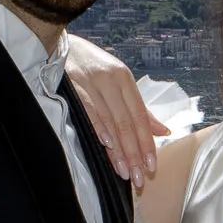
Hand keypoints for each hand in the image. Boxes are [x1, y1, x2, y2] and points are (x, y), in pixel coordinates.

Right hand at [66, 35, 167, 186]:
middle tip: (139, 177)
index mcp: (125, 79)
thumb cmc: (92, 67)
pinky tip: (105, 144)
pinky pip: (89, 111)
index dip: (147, 142)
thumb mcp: (118, 82)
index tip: (152, 165)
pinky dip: (98, 128)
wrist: (60, 45)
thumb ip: (138, 108)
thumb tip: (162, 131)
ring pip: (110, 121)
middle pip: (127, 122)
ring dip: (117, 149)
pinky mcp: (73, 86)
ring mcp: (92, 83)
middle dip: (134, 153)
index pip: (140, 116)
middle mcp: (111, 80)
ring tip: (124, 171)